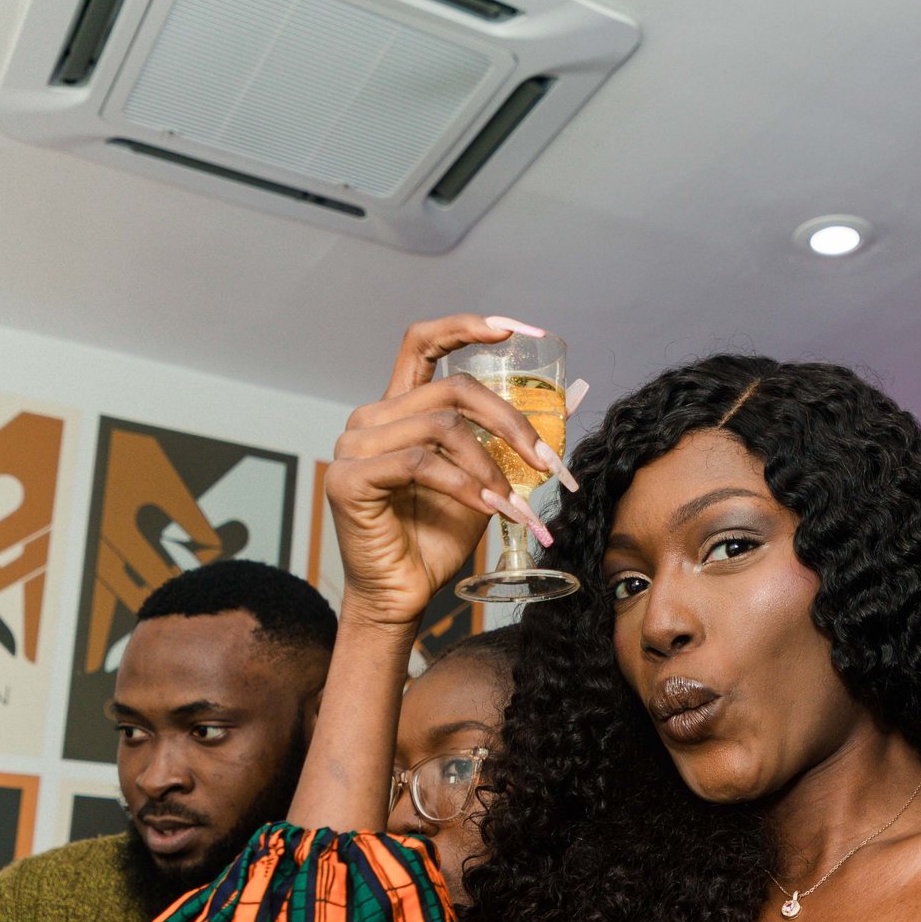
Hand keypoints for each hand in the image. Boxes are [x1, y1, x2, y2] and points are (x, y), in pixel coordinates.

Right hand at [324, 315, 563, 628]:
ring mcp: (355, 444)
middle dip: (510, 422)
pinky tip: (490, 508)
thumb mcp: (490, 479)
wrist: (404, 593)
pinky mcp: (348, 477)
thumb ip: (514, 439)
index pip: (423, 343)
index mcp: (400, 408)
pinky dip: (465, 485)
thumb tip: (572, 399)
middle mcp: (373, 417)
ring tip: (514, 504)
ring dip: (491, 466)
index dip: (466, 327)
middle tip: (547, 462)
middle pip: (453, 389)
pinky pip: (421, 462)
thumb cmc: (438, 537)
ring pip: (441, 426)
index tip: (515, 332)